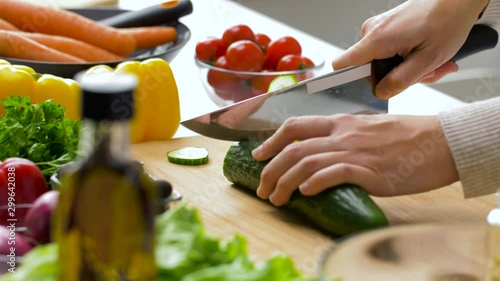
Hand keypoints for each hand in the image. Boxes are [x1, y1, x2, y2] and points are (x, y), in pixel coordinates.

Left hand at [252, 114, 458, 205]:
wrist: (441, 142)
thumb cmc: (408, 137)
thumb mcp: (370, 128)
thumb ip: (345, 136)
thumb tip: (325, 152)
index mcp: (341, 122)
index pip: (295, 125)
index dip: (271, 140)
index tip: (258, 155)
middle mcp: (343, 134)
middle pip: (293, 148)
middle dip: (270, 169)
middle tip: (262, 187)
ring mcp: (355, 151)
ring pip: (306, 162)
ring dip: (284, 182)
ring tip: (276, 199)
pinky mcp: (370, 170)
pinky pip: (334, 173)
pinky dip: (314, 183)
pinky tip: (304, 194)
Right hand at [331, 0, 488, 98]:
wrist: (457, 0)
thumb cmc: (447, 22)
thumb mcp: (427, 60)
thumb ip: (400, 81)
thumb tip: (381, 92)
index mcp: (377, 39)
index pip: (344, 65)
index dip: (346, 82)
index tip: (349, 93)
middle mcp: (372, 31)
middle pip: (369, 68)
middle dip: (394, 76)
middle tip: (421, 74)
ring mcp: (378, 27)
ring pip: (381, 61)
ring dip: (404, 67)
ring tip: (428, 62)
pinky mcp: (386, 26)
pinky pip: (388, 50)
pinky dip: (406, 56)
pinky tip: (423, 53)